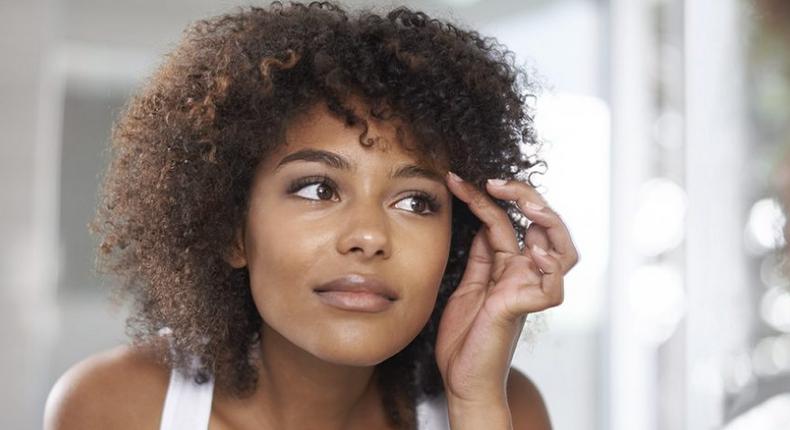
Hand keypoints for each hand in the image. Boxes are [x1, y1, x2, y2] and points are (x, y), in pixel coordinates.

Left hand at [435, 172, 578, 404]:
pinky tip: (532, 252)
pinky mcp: (525, 309)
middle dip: (526, 197)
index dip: (485, 197)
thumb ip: (481, 256)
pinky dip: (549, 267)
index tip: (456, 180)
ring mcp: (528, 291)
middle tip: (497, 182)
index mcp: (508, 266)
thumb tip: (483, 221)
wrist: (460, 379)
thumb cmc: (465, 338)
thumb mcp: (467, 284)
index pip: (506, 220)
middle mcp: (524, 274)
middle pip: (546, 227)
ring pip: (563, 250)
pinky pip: (552, 287)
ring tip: (525, 205)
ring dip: (548, 222)